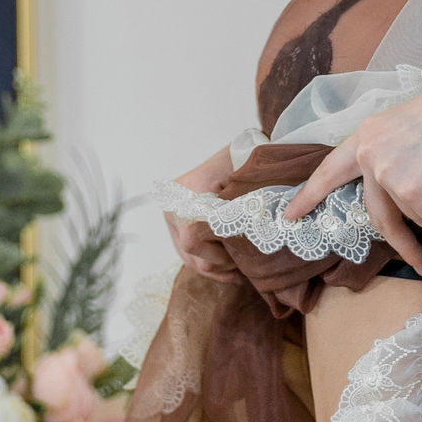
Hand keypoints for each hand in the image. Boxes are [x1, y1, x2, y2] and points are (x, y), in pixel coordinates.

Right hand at [165, 145, 241, 278]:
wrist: (242, 150)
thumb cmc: (249, 165)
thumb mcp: (247, 186)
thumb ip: (238, 214)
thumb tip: (236, 248)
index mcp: (189, 192)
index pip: (193, 239)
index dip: (218, 255)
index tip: (242, 256)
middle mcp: (174, 203)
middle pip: (189, 252)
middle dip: (219, 264)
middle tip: (244, 264)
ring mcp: (172, 211)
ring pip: (187, 256)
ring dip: (214, 268)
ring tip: (239, 272)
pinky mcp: (177, 220)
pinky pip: (186, 251)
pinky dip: (208, 263)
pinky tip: (230, 271)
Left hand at [281, 73, 421, 277]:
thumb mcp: (409, 124)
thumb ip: (389, 151)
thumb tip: (392, 193)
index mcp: (366, 136)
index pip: (329, 171)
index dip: (309, 194)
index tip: (290, 215)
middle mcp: (371, 157)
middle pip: (379, 216)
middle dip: (402, 243)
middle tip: (418, 262)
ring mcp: (391, 177)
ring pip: (413, 217)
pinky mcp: (414, 194)